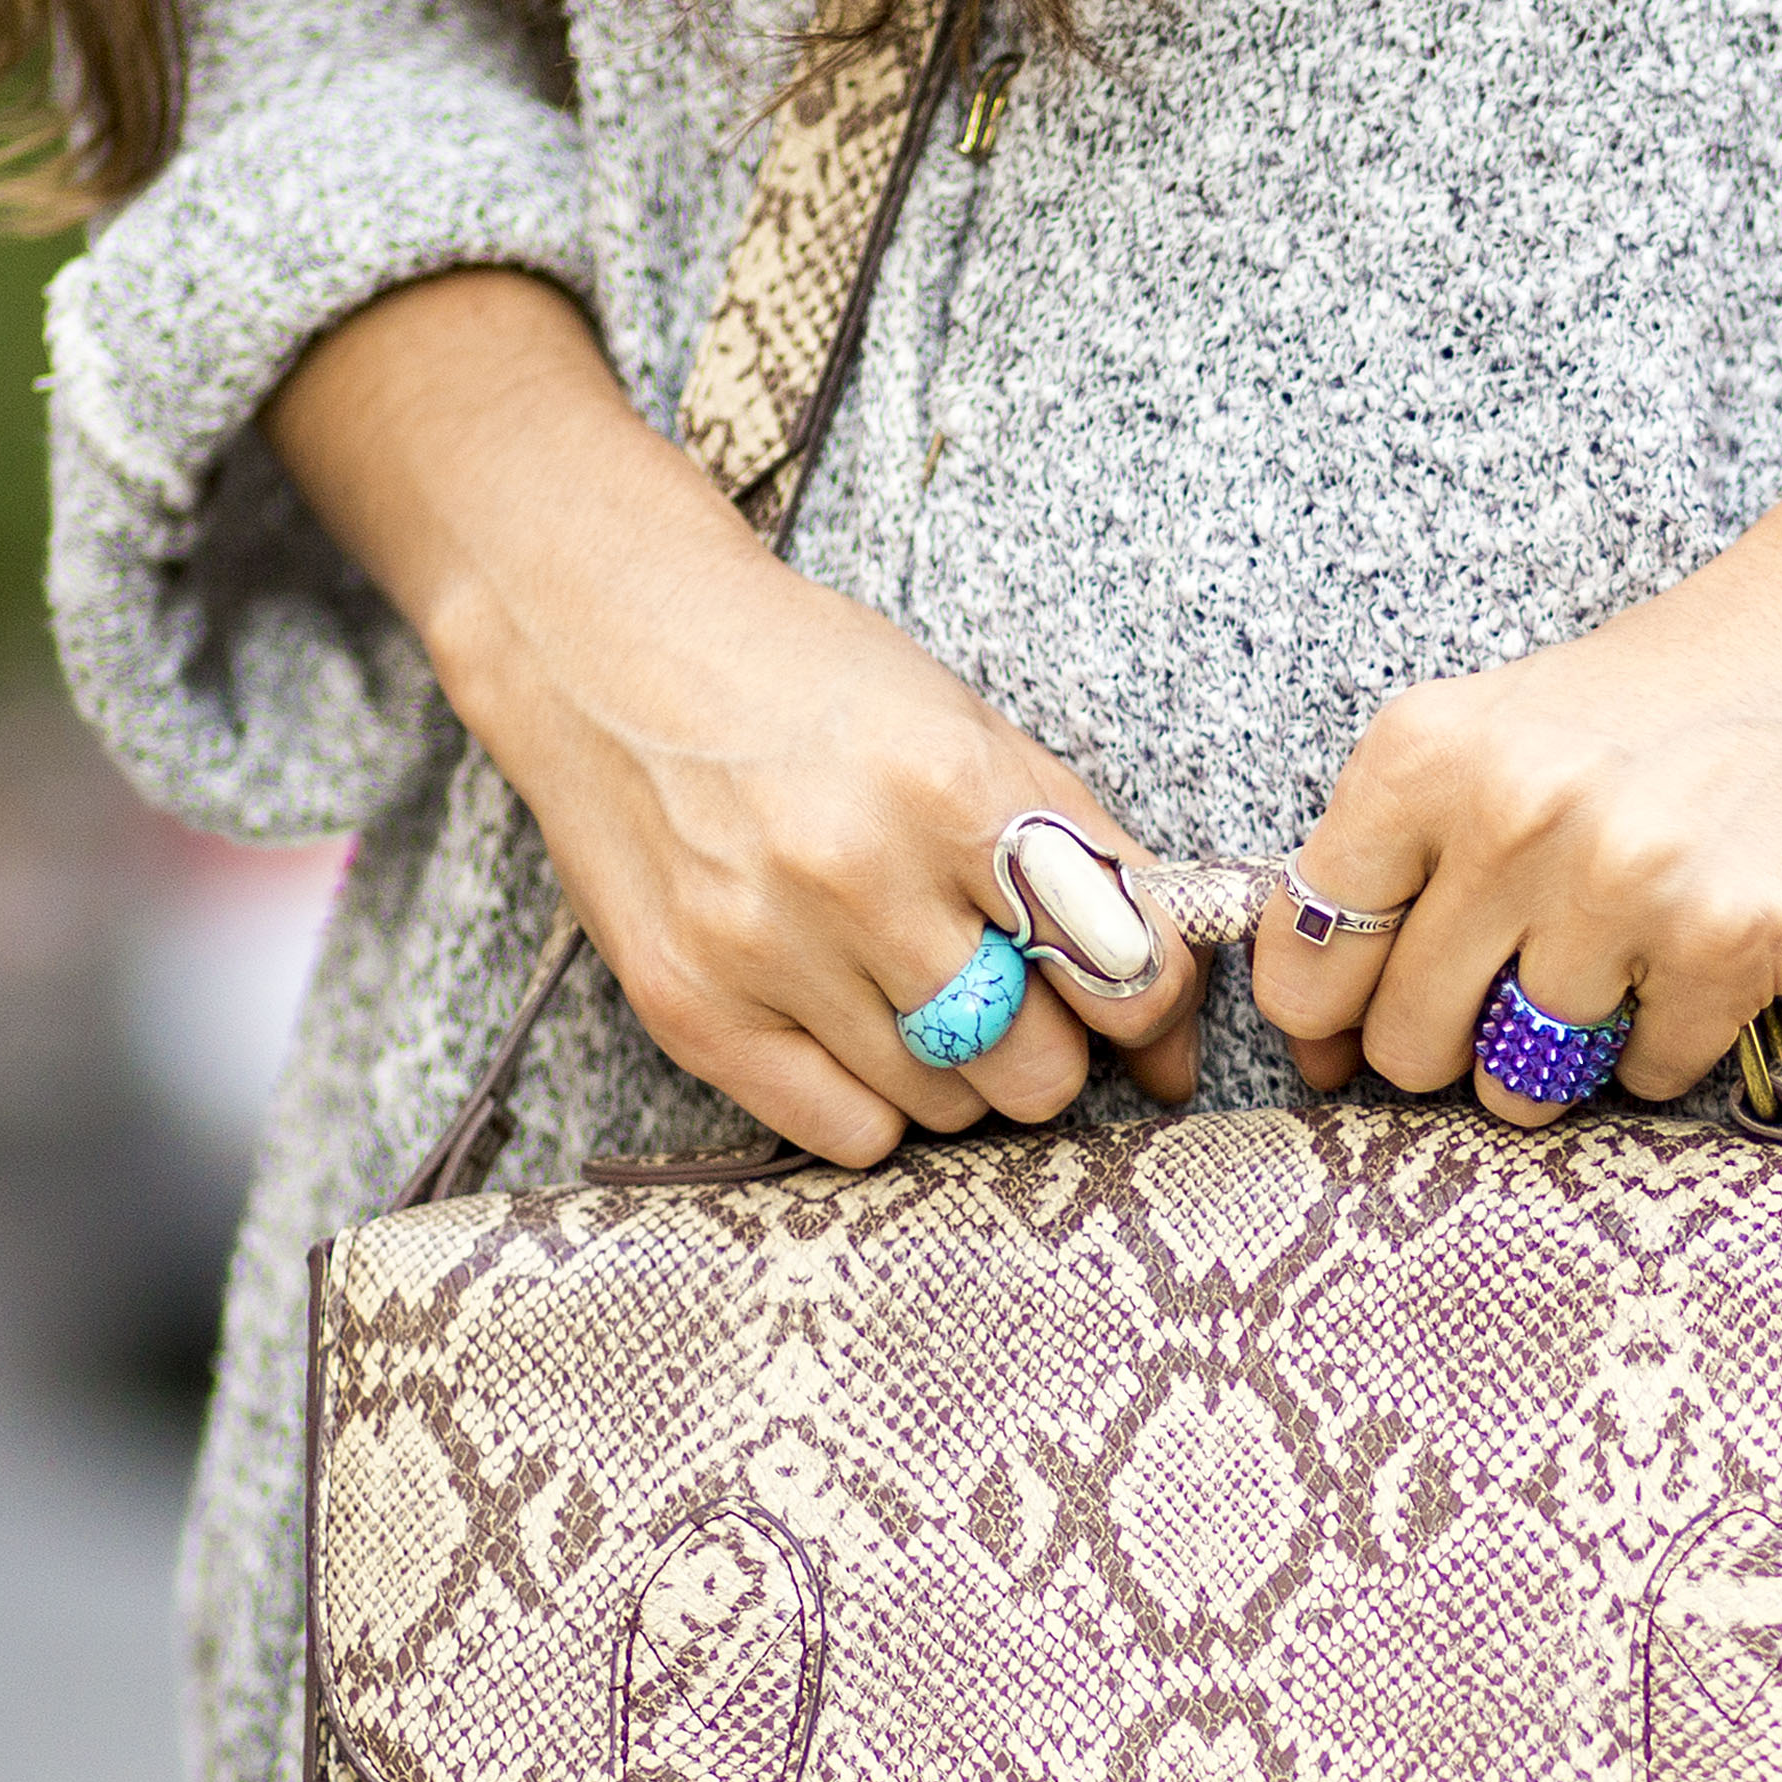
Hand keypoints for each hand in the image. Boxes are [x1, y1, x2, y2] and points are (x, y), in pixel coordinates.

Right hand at [270, 272, 1199, 1165]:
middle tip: (1014, 993)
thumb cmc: (814, 685)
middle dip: (1052, 1046)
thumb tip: (1172, 1046)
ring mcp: (762, 949)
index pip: (1121, 968)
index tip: (1128, 996)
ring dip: (960, 1070)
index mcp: (950, 784)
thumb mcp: (970, 731)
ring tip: (915, 986)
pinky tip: (854, 1028)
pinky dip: (877, 1102)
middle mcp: (856, 874)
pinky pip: (848, 1135)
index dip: (1148, 1003)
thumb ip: (1088, 868)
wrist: (609, 646)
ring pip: (948, 1108)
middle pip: (1038, 1068)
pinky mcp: (689, 1009)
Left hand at [1252, 138, 1781, 1124]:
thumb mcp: (1488, 740)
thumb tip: (1318, 1042)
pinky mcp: (1734, 944)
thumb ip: (1388, 869)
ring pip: (1524, 1081)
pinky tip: (1690, 961)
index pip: (1307, 959)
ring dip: (1561, 1054)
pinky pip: (1646, 1079)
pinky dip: (1663, 1047)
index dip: (1327, 1017)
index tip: (1355, 1027)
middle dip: (1450, 1042)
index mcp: (1421, 754)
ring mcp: (1625, 886)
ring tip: (1614, 960)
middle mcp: (1512, 817)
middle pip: (1410, 1044)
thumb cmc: (1649, 707)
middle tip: (1512, 986)